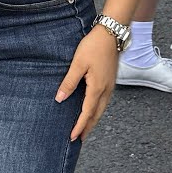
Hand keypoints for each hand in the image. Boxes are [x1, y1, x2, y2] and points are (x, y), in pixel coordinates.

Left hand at [55, 27, 117, 141]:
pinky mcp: (110, 80)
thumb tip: (60, 99)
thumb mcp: (78, 63)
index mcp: (97, 88)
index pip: (87, 113)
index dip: (79, 126)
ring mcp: (110, 85)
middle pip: (96, 115)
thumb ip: (69, 82)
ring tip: (85, 128)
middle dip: (87, 128)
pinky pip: (104, 101)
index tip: (72, 137)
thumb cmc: (94, 46)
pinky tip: (92, 109)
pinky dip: (97, 110)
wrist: (111, 33)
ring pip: (101, 109)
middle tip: (79, 139)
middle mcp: (106, 90)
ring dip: (93, 120)